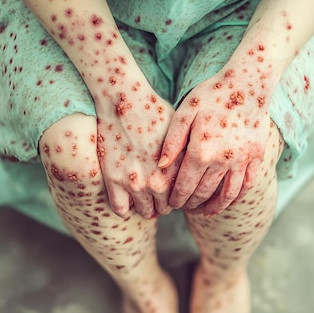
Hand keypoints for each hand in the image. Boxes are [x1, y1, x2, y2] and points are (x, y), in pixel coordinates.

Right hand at [94, 78, 180, 218]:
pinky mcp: (113, 180)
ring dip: (148, 207)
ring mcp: (134, 182)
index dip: (181, 196)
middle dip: (166, 203)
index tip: (177, 191)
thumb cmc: (155, 112)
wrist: (124, 100)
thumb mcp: (182, 133)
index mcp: (176, 170)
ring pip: (146, 212)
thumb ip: (188, 157)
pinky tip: (129, 199)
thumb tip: (200, 172)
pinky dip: (126, 208)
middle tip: (162, 195)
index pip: (184, 197)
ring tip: (147, 197)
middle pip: (166, 209)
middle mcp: (157, 180)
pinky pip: (121, 209)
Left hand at [158, 68, 272, 215]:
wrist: (248, 83)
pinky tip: (228, 201)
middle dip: (191, 205)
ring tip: (204, 212)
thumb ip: (172, 141)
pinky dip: (236, 197)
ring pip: (227, 195)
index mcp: (201, 151)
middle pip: (204, 193)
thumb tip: (161, 166)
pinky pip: (247, 185)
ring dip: (214, 207)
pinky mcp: (257, 157)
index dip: (176, 199)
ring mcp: (242, 161)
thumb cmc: (213, 94)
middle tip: (184, 208)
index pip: (185, 186)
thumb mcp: (185, 112)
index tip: (171, 205)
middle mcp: (222, 161)